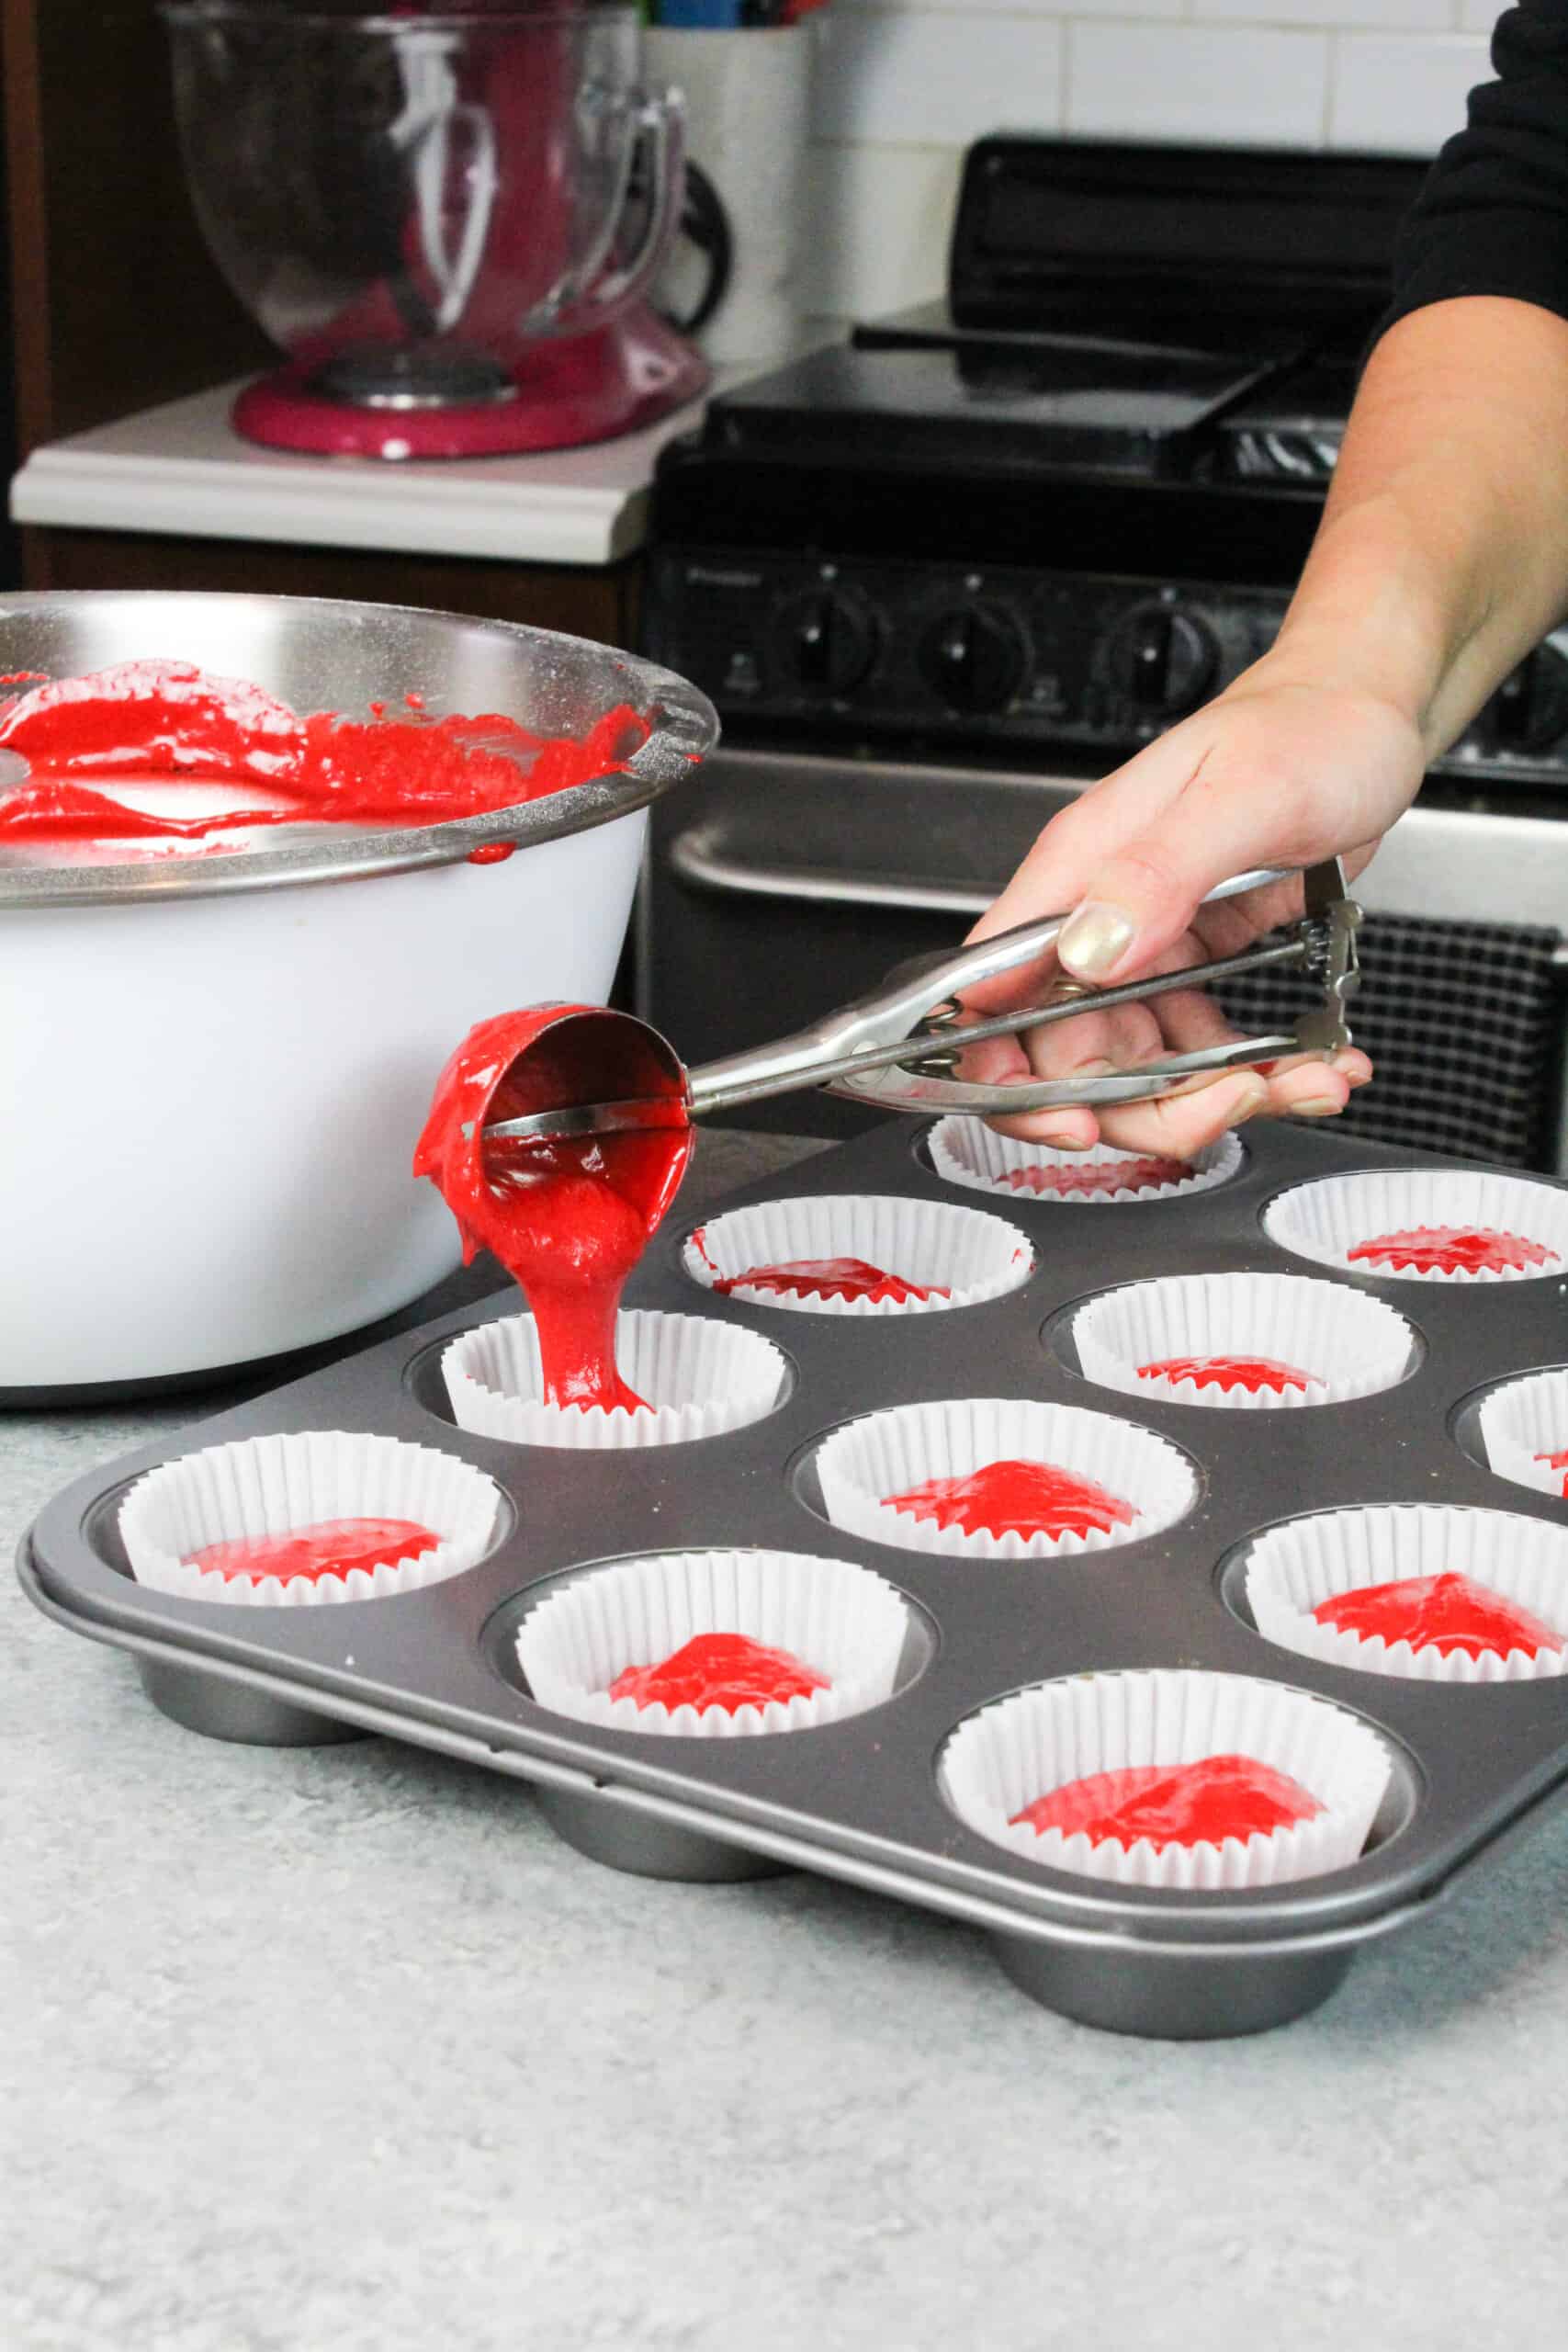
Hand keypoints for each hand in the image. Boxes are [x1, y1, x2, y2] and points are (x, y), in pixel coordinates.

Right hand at [956, 664, 1427, 1157]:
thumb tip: (1089, 947)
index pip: (992, 993)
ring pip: (1139, 1069)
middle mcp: (1097, 917)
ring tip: (1301, 1079)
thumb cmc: (1306, 729)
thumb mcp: (1244, 795)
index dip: (1010, 1075)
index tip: (1073, 1119)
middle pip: (1069, 1058)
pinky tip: (1311, 1062)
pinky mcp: (1193, 964)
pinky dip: (1256, 1072)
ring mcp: (1145, 946)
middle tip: (1234, 1099)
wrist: (1368, 716)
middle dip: (1148, 1106)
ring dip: (1218, 1096)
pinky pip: (1199, 1049)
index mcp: (1079, 872)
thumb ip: (1158, 871)